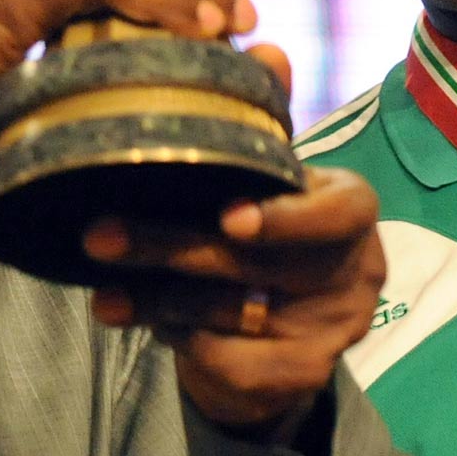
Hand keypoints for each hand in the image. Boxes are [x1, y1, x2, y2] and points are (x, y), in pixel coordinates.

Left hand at [83, 161, 385, 442]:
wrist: (287, 314)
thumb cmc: (266, 222)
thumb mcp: (267, 182)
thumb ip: (247, 148)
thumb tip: (236, 82)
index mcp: (352, 207)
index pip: (336, 213)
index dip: (284, 219)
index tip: (228, 218)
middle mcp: (356, 270)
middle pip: (256, 263)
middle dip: (170, 249)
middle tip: (101, 238)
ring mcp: (335, 327)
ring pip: (232, 314)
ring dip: (157, 301)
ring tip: (106, 294)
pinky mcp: (306, 372)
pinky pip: (232, 361)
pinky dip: (184, 339)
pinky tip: (155, 323)